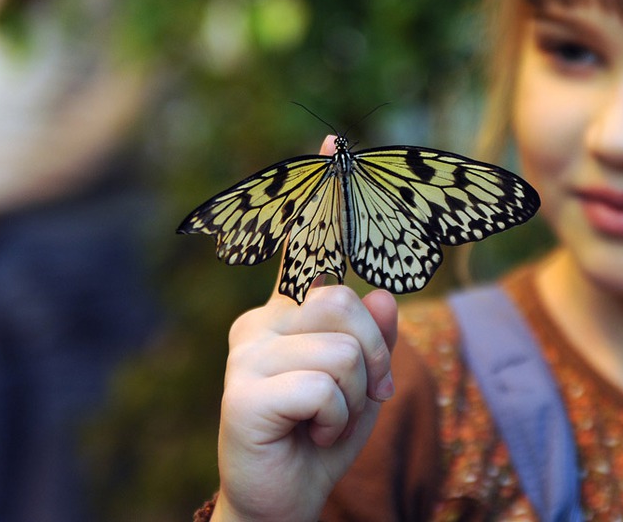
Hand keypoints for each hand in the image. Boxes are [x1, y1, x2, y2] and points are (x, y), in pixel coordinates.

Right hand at [212, 137, 398, 521]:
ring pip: (342, 346)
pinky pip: (325, 387)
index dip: (324, 196)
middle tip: (359, 397)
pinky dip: (338, 421)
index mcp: (286, 315)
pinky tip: (311, 436)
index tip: (334, 137)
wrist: (282, 502)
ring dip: (356, 396)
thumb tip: (380, 295)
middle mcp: (259, 324)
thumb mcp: (365, 385)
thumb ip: (376, 338)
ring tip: (327, 422)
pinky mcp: (242, 392)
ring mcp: (245, 355)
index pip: (307, 248)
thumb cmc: (322, 437)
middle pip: (343, 301)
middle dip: (373, 356)